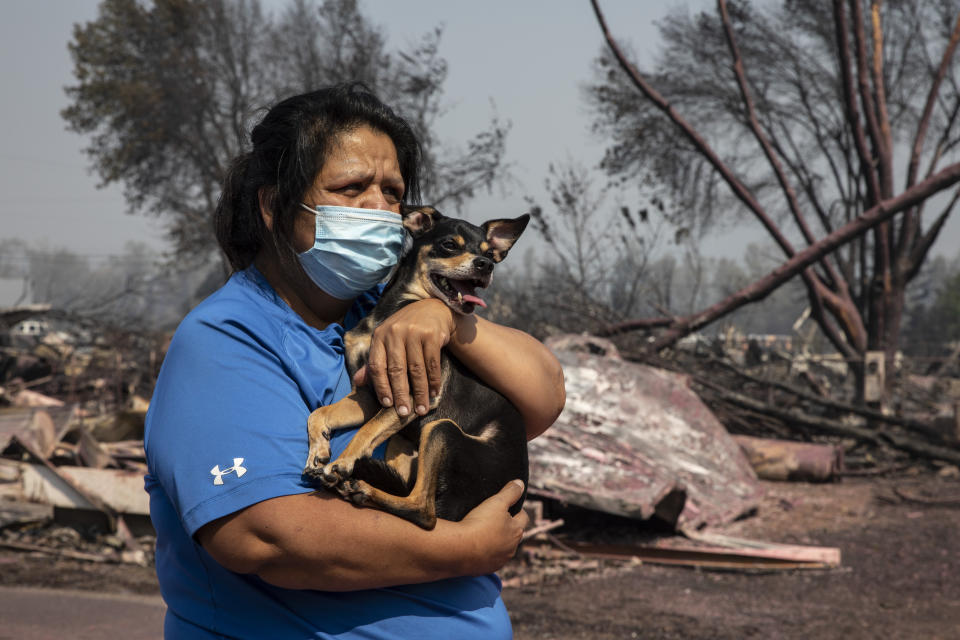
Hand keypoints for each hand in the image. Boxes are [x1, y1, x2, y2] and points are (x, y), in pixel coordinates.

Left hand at [353, 298, 454, 416]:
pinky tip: (434, 393)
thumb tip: (357, 383)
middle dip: (400, 394)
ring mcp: (414, 332)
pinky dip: (433, 381)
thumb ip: (374, 363)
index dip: (381, 387)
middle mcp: (395, 333)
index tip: (387, 404)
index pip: (376, 365)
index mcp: (379, 336)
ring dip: (419, 392)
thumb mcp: (386, 342)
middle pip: (396, 370)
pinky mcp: (431, 335)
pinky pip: (432, 364)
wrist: (432, 310)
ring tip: (421, 409)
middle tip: (403, 413)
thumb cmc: (405, 331)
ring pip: (416, 369)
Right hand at [456, 480, 527, 574]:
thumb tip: (520, 483)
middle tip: (494, 519)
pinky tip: (474, 547)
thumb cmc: (479, 524)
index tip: (509, 506)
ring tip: (483, 533)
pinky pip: (489, 559)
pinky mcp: (486, 569)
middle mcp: (512, 548)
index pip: (523, 517)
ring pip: (502, 549)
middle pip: (514, 535)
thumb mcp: (496, 502)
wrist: (459, 550)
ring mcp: (499, 560)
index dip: (517, 510)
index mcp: (516, 531)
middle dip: (507, 527)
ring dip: (497, 542)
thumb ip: (510, 492)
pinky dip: (485, 553)